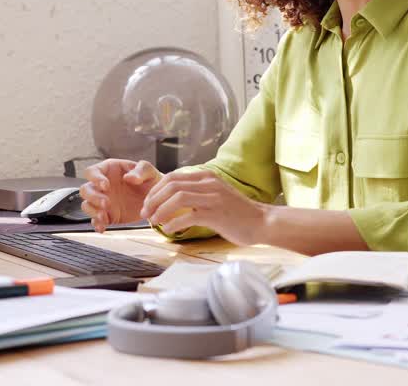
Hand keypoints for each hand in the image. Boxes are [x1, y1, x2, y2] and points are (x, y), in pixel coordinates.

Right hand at [79, 159, 161, 232]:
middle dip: (93, 197)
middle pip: (85, 189)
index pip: (92, 171)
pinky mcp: (107, 215)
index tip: (106, 186)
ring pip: (86, 205)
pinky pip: (96, 220)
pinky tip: (103, 227)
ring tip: (104, 217)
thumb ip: (141, 170)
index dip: (95, 178)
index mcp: (108, 170)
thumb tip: (129, 177)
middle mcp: (102, 186)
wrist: (156, 200)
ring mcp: (103, 201)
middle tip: (106, 203)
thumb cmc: (151, 181)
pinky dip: (97, 224)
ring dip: (93, 211)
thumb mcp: (149, 171)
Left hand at [141, 170, 268, 245]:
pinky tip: (169, 230)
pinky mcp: (216, 214)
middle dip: (153, 199)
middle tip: (145, 213)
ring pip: (177, 198)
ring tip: (154, 221)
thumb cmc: (237, 213)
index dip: (155, 190)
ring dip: (160, 210)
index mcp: (206, 176)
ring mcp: (213, 198)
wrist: (262, 222)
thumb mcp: (216, 194)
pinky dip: (174, 223)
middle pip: (171, 185)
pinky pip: (188, 216)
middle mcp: (209, 183)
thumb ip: (197, 192)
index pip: (172, 177)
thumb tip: (171, 199)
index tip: (148, 203)